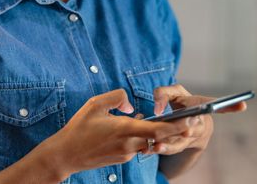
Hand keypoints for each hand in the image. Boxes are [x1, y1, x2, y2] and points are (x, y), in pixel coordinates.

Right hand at [40, 89, 194, 179]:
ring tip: (157, 122)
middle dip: (173, 131)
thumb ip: (116, 97)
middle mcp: (128, 144)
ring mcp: (126, 153)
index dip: (175, 126)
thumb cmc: (79, 128)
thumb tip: (130, 104)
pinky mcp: (121, 159)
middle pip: (158, 138)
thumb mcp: (95, 104)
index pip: (156, 130)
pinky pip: (137, 146)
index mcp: (124, 129)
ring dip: (154, 134)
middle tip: (188, 122)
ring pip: (147, 142)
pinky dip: (140, 138)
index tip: (189, 121)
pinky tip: (130, 128)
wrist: (67, 154)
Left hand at [146, 84, 246, 155]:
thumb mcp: (172, 92)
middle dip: (190, 129)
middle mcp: (199, 125)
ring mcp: (190, 138)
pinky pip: (171, 149)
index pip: (218, 106)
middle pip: (195, 128)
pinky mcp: (179, 146)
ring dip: (171, 144)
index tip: (243, 104)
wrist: (182, 122)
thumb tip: (157, 109)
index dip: (230, 106)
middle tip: (186, 129)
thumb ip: (163, 93)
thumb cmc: (180, 103)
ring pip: (182, 142)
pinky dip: (162, 149)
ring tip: (158, 144)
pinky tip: (152, 149)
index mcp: (203, 107)